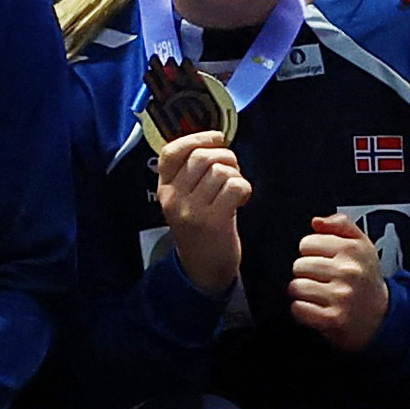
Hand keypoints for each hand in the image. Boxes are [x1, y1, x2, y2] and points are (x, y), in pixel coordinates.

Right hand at [149, 124, 248, 293]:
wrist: (203, 270)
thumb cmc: (201, 230)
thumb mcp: (185, 201)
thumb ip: (191, 174)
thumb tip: (214, 140)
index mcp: (164, 189)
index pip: (171, 152)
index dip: (196, 138)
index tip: (216, 138)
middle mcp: (173, 198)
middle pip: (201, 156)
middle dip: (225, 156)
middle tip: (232, 169)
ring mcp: (191, 210)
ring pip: (220, 171)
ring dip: (236, 174)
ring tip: (235, 188)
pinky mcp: (212, 221)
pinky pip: (234, 186)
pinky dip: (244, 188)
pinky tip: (241, 199)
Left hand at [288, 210, 388, 349]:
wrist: (382, 316)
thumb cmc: (367, 280)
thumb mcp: (362, 245)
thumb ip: (341, 224)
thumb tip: (317, 222)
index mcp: (352, 250)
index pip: (307, 243)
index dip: (311, 252)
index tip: (321, 260)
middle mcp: (347, 271)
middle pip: (298, 265)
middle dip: (305, 273)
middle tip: (320, 279)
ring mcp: (339, 296)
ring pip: (295, 287)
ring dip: (302, 292)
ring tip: (318, 294)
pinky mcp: (332, 318)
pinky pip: (298, 308)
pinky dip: (302, 310)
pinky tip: (316, 308)